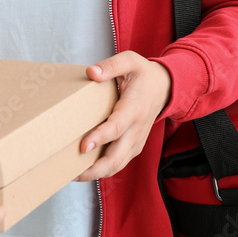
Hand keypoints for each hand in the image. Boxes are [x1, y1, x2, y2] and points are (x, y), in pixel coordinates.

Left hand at [75, 52, 171, 181]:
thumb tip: (91, 72)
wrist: (165, 87)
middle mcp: (136, 129)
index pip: (116, 128)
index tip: (83, 146)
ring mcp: (136, 140)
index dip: (100, 138)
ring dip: (97, 173)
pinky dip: (104, 170)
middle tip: (72, 172)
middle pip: (117, 156)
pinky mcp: (134, 146)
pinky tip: (86, 170)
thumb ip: (111, 66)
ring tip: (73, 175)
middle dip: (95, 168)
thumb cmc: (144, 74)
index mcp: (134, 109)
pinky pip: (119, 162)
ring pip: (118, 164)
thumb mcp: (130, 61)